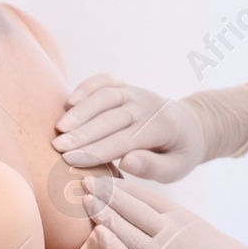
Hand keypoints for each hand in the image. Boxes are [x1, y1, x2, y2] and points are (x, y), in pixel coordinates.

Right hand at [53, 75, 206, 181]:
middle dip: (82, 132)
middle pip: (111, 117)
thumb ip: (153, 167)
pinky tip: (68, 101)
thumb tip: (127, 161)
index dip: (96, 150)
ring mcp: (136, 92)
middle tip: (56, 145)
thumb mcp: (176, 168)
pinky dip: (87, 86)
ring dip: (81, 110)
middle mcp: (148, 105)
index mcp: (162, 127)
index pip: (124, 139)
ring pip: (106, 95)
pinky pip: (105, 80)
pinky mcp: (126, 86)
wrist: (191, 126)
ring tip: (59, 127)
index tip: (70, 160)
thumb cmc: (179, 154)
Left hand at [80, 177, 247, 248]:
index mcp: (190, 223)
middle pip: (132, 209)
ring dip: (101, 214)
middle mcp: (174, 235)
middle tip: (84, 179)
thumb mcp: (220, 245)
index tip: (108, 178)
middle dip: (106, 194)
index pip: (150, 199)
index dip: (126, 188)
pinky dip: (110, 246)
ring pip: (125, 231)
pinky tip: (96, 233)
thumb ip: (196, 236)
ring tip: (83, 200)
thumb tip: (184, 235)